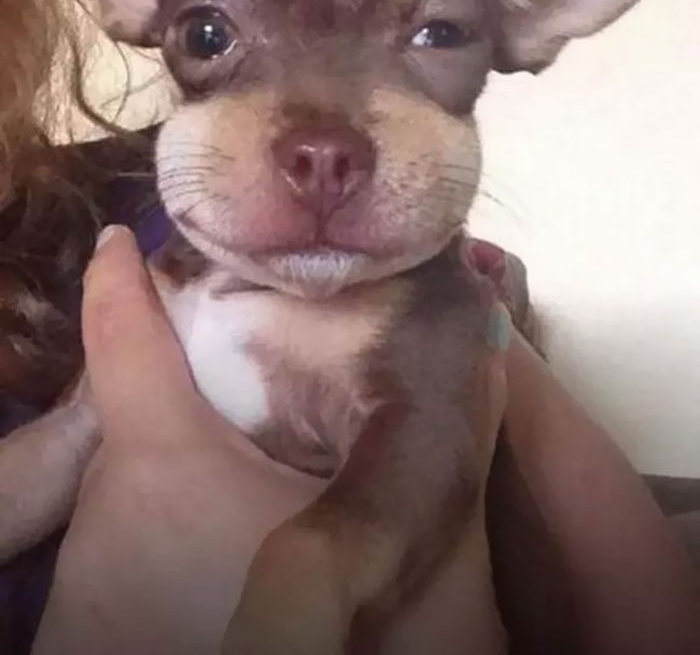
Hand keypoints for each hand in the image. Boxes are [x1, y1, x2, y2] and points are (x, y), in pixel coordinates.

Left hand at [33, 227, 507, 654]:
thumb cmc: (355, 652)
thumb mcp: (408, 544)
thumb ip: (425, 450)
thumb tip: (477, 363)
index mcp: (164, 471)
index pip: (124, 343)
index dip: (121, 284)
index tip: (119, 243)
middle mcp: (102, 524)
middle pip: (138, 428)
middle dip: (197, 414)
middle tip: (268, 432)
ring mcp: (80, 599)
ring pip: (133, 502)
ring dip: (190, 488)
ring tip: (258, 515)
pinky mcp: (81, 644)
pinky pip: (121, 563)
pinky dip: (167, 545)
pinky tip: (228, 570)